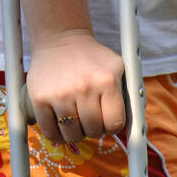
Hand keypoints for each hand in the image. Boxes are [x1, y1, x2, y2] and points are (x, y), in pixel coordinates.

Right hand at [26, 30, 126, 146]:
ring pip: (72, 135)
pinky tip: (61, 128)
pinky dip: (57, 136)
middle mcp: (84, 87)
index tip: (107, 120)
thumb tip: (137, 127)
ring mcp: (60, 94)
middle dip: (94, 129)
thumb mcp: (117, 68)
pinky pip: (50, 132)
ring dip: (75, 133)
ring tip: (76, 121)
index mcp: (107, 81)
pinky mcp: (39, 98)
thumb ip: (129, 94)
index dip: (112, 126)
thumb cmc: (92, 59)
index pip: (115, 124)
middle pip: (93, 131)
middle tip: (90, 118)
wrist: (60, 40)